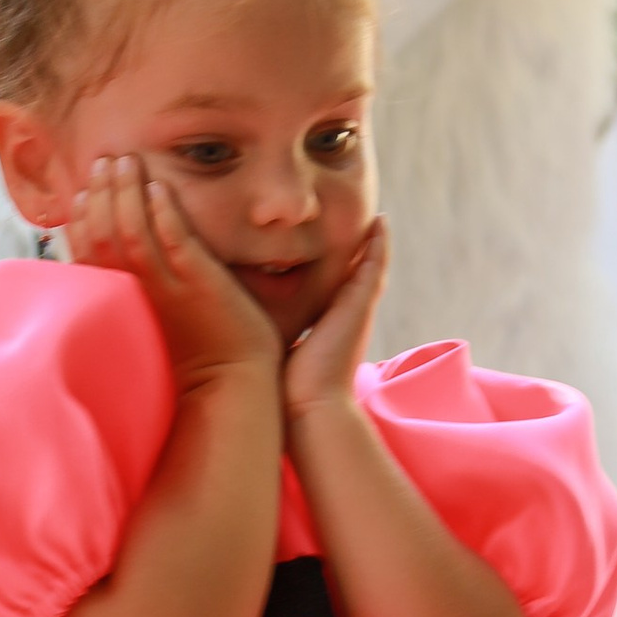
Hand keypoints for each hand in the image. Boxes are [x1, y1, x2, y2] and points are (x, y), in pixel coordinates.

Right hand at [69, 154, 279, 394]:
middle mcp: (137, 295)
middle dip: (101, 195)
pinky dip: (163, 210)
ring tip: (123, 161)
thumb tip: (125, 272)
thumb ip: (136, 299)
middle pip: (104, 237)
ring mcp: (168, 288)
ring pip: (133, 231)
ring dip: (125, 192)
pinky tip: (158, 184)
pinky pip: (175, 239)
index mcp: (120, 307)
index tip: (82, 194)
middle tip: (102, 161)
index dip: (82, 222)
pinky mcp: (200, 283)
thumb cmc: (194, 362)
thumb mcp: (152, 328)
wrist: (230, 389)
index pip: (89, 257)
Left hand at [282, 216, 387, 422]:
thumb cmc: (284, 388)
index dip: (330, 263)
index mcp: (327, 323)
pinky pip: (375, 264)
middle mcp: (347, 314)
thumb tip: (236, 330)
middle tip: (358, 217)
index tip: (322, 241)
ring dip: (371, 238)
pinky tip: (381, 220)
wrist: (308, 407)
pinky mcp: (361, 303)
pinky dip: (380, 243)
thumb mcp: (273, 349)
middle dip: (354, 244)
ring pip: (369, 263)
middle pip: (354, 269)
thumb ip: (264, 335)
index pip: (331, 284)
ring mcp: (358, 308)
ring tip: (372, 210)